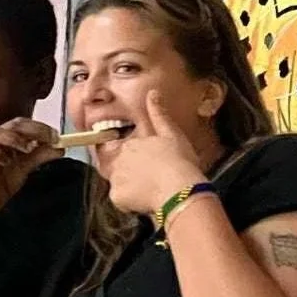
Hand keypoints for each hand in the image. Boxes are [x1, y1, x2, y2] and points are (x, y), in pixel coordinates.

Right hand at [0, 119, 62, 215]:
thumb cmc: (4, 179)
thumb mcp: (27, 165)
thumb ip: (41, 155)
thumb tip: (61, 147)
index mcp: (7, 136)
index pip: (24, 124)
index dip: (41, 127)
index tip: (56, 136)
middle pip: (13, 125)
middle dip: (34, 130)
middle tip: (49, 139)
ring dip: (14, 139)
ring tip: (27, 149)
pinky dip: (0, 155)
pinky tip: (7, 162)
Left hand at [104, 91, 207, 215]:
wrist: (180, 190)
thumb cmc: (181, 163)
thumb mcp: (172, 134)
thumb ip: (158, 114)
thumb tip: (152, 94)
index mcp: (131, 144)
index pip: (128, 151)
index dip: (141, 160)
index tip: (152, 168)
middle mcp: (119, 159)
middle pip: (121, 167)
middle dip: (134, 173)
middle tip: (154, 180)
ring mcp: (116, 177)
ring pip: (120, 182)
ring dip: (132, 186)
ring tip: (153, 190)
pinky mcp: (116, 195)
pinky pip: (120, 199)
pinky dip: (131, 201)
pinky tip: (147, 200)